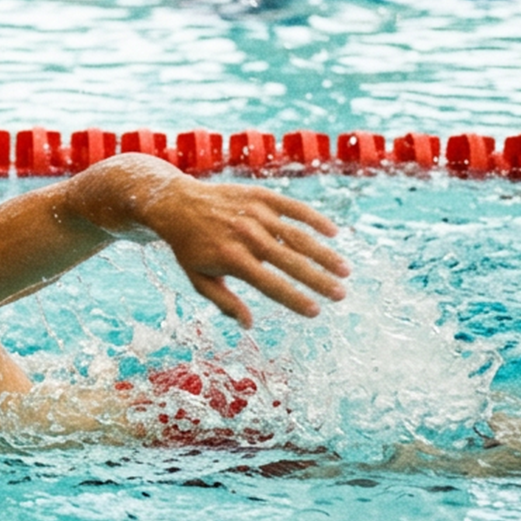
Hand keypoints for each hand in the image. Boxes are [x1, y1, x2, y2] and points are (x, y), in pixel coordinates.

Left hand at [138, 176, 349, 326]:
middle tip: (341, 295)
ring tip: (345, 271)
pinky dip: (315, 219)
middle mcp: (245, 235)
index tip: (316, 312)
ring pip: (298, 235)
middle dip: (319, 280)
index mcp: (231, 259)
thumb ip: (224, 302)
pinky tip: (333, 233)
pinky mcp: (260, 196)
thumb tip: (249, 325)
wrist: (175, 202)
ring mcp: (254, 213)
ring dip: (324, 254)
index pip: (270, 284)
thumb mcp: (198, 279)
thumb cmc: (188, 247)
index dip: (294, 299)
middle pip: (290, 262)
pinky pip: (293, 207)